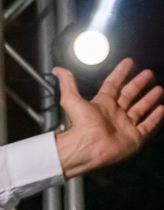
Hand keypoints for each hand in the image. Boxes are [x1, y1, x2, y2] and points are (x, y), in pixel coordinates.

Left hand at [54, 58, 162, 177]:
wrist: (87, 147)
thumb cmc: (82, 124)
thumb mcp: (72, 100)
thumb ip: (68, 85)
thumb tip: (57, 70)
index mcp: (103, 103)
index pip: (114, 84)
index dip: (120, 73)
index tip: (129, 62)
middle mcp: (115, 113)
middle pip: (130, 95)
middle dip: (139, 84)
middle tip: (149, 73)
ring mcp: (126, 125)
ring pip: (140, 109)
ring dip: (149, 99)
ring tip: (159, 89)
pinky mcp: (135, 137)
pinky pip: (148, 126)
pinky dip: (155, 118)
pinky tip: (162, 108)